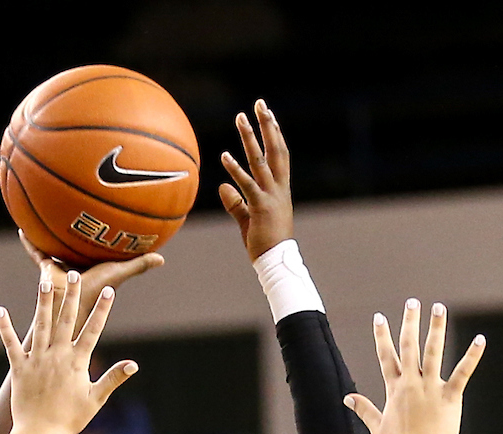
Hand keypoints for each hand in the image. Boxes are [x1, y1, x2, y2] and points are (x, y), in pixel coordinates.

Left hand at [0, 271, 137, 433]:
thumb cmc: (70, 419)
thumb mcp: (96, 399)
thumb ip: (113, 379)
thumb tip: (134, 365)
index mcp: (76, 362)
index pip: (92, 330)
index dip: (102, 310)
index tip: (108, 291)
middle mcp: (56, 356)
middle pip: (65, 320)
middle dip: (71, 295)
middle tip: (74, 273)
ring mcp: (36, 360)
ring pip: (40, 325)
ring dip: (42, 302)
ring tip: (45, 281)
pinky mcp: (19, 367)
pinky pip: (10, 344)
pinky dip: (5, 327)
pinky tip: (0, 311)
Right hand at [19, 231, 163, 338]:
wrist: (75, 305)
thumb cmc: (98, 292)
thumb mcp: (119, 272)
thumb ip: (138, 265)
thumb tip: (161, 257)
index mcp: (94, 266)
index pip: (97, 250)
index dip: (99, 241)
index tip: (100, 226)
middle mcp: (76, 266)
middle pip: (75, 247)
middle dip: (74, 236)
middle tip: (70, 217)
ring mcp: (61, 267)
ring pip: (54, 247)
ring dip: (49, 236)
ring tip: (42, 218)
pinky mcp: (47, 268)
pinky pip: (37, 251)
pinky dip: (30, 241)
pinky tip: (23, 227)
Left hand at [219, 99, 293, 262]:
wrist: (276, 261)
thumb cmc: (266, 242)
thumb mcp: (248, 219)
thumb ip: (235, 202)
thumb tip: (221, 186)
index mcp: (280, 189)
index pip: (281, 155)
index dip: (276, 134)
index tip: (271, 116)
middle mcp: (278, 188)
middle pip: (275, 149)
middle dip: (267, 125)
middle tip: (259, 103)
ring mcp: (270, 196)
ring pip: (260, 161)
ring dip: (250, 138)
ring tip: (241, 118)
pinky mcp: (260, 207)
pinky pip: (246, 184)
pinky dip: (235, 169)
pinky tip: (224, 155)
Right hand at [344, 300, 485, 433]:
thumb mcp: (377, 426)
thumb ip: (363, 409)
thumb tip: (347, 398)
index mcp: (395, 389)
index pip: (386, 356)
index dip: (382, 335)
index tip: (379, 317)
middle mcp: (412, 384)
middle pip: (409, 347)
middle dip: (410, 322)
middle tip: (412, 302)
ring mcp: (431, 389)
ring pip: (434, 352)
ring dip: (436, 328)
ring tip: (439, 308)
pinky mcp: (450, 398)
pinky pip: (463, 372)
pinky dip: (472, 356)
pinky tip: (480, 339)